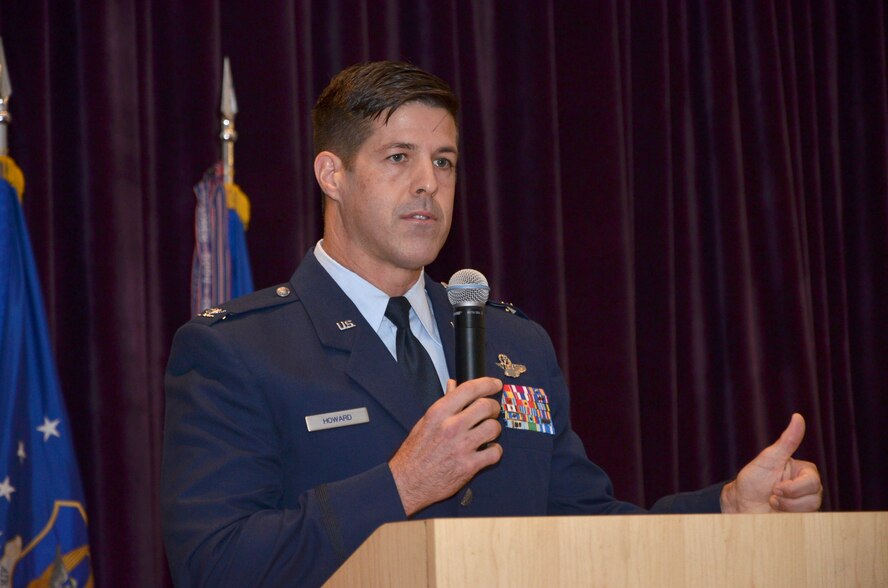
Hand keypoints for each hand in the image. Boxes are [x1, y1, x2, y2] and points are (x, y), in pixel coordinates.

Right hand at [389, 377, 502, 515]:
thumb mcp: (425, 422)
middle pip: (486, 406)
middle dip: (493, 407)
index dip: (487, 383)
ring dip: (494, 429)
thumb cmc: (415, 452)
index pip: (469, 389)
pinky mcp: (469, 466)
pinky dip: (494, 451)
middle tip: (492, 412)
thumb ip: (444, 403)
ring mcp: (461, 447)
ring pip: (494, 428)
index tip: (496, 384)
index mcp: (438, 413)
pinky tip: (487, 450)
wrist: (407, 482)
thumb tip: (453, 384)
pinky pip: (495, 452)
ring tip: (487, 433)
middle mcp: (451, 427)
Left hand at [720, 413, 822, 512]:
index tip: (776, 487)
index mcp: (802, 471)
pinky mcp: (799, 517)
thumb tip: (798, 417)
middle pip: (815, 496)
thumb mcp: (769, 458)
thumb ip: (787, 441)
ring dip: (787, 507)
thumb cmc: (752, 480)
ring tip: (772, 502)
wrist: (740, 504)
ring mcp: (803, 504)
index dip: (795, 487)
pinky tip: (775, 512)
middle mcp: (806, 488)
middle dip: (790, 498)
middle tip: (772, 495)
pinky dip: (788, 516)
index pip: (812, 480)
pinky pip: (805, 520)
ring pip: (811, 509)